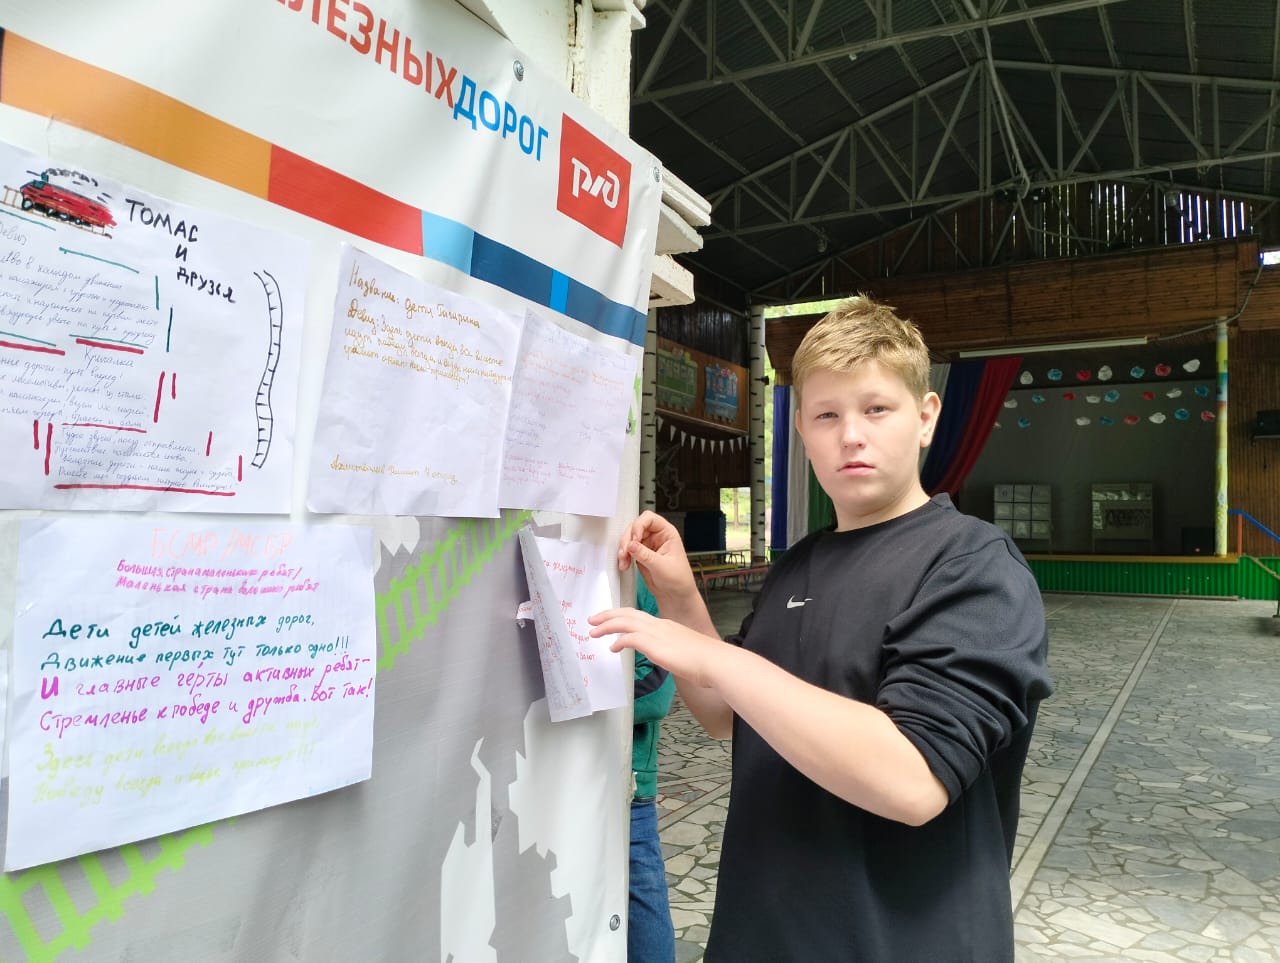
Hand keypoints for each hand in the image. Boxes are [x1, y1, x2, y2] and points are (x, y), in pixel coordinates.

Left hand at [589, 606, 725, 688]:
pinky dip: (619, 640)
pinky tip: (613, 648)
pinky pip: (630, 638)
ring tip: (593, 630)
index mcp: (666, 625)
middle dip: (608, 615)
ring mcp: (657, 633)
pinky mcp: (654, 644)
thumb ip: (670, 650)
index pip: (638, 615)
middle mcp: (659, 625)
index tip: (610, 619)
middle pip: (627, 613)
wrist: (714, 661)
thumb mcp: (683, 650)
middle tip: (593, 619)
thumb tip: (665, 655)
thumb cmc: (704, 660)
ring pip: (625, 622)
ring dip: (607, 625)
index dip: (622, 616)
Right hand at [616, 512, 698, 604]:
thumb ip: (645, 555)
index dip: (639, 526)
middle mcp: (656, 536)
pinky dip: (624, 556)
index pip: (649, 519)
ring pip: (629, 538)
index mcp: (667, 533)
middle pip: (635, 527)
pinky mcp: (640, 555)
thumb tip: (631, 544)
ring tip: (624, 561)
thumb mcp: (662, 566)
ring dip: (624, 549)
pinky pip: (627, 550)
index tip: (635, 538)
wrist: (675, 595)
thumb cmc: (679, 579)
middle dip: (627, 539)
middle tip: (626, 552)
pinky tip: (624, 564)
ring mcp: (647, 545)